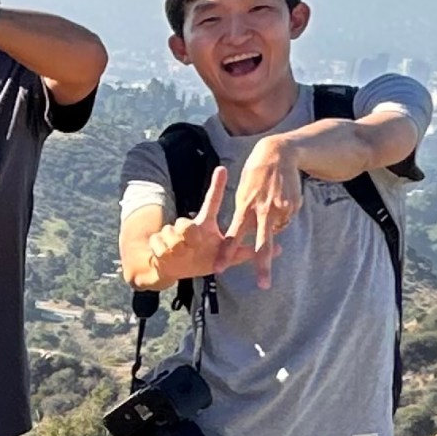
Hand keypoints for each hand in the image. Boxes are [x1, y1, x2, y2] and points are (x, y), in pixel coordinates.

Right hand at [140, 165, 244, 286]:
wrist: (168, 267)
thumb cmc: (202, 260)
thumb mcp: (226, 257)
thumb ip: (250, 253)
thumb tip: (281, 250)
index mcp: (206, 223)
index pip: (212, 202)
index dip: (217, 185)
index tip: (221, 168)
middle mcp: (189, 223)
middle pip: (187, 226)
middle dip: (186, 240)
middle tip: (188, 247)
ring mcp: (171, 230)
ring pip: (173, 234)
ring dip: (174, 248)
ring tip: (176, 254)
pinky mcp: (155, 240)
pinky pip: (159, 244)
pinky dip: (161, 252)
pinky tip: (163, 255)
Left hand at [229, 136, 303, 288]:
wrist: (277, 154)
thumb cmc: (255, 175)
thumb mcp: (244, 193)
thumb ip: (245, 214)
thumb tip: (250, 232)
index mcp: (244, 207)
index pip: (232, 236)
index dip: (225, 253)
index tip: (218, 269)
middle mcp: (262, 210)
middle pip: (261, 243)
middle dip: (262, 266)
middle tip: (263, 284)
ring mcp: (281, 208)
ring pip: (277, 230)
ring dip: (273, 226)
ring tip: (272, 205)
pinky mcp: (294, 205)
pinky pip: (287, 219)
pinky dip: (283, 215)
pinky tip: (281, 200)